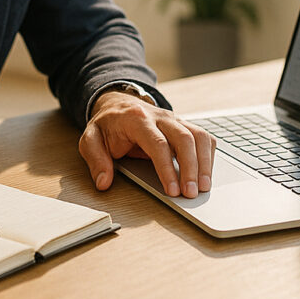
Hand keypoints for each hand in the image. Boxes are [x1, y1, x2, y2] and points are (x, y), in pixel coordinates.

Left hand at [79, 90, 214, 198]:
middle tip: (192, 194)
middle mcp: (160, 117)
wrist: (117, 104)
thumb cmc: (107, 125)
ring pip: (199, 136)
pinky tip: (206, 174)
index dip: (167, 169)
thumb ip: (95, 159)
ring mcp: (174, 120)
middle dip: (191, 168)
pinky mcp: (184, 125)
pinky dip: (208, 156)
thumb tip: (103, 182)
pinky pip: (203, 138)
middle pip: (184, 138)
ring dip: (204, 163)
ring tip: (203, 188)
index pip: (157, 144)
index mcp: (137, 119)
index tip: (172, 191)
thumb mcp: (91, 139)